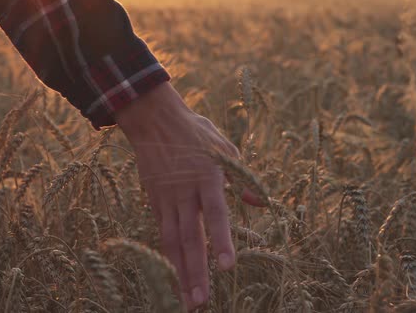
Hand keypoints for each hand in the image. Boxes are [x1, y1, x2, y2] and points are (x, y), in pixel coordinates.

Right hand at [116, 82, 239, 309]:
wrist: (154, 120)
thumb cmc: (196, 133)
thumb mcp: (225, 149)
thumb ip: (243, 179)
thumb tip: (261, 204)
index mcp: (207, 177)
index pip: (216, 213)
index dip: (222, 240)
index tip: (227, 267)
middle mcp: (185, 191)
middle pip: (189, 237)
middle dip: (195, 271)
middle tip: (200, 301)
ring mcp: (166, 198)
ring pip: (171, 241)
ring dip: (179, 271)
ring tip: (185, 299)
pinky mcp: (154, 201)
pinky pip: (161, 232)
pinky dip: (167, 255)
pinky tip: (172, 274)